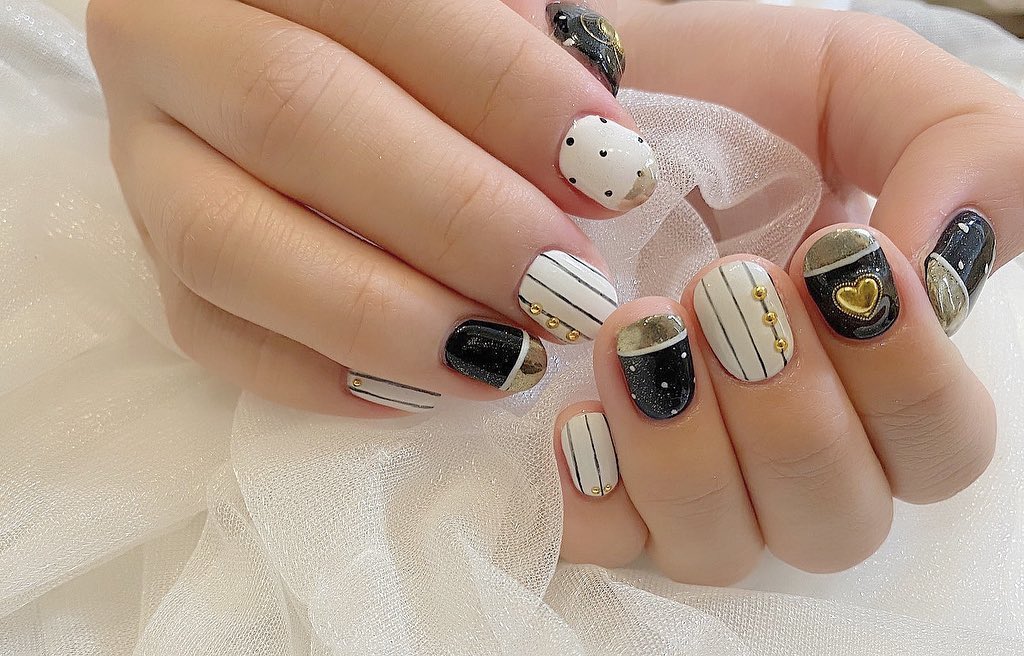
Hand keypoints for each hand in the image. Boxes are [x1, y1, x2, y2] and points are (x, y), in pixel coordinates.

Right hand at [86, 0, 654, 414]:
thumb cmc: (415, 47)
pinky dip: (314, 373)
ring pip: (225, 243)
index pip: (382, 6)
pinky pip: (205, 329)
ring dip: (381, 317)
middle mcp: (170, 39)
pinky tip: (418, 392)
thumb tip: (597, 163)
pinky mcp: (148, 254)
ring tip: (507, 359)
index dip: (507, 92)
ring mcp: (141, 157)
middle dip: (452, 217)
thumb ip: (519, 51)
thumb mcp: (471, 9)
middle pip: (292, 117)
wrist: (290, 81)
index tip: (615, 173)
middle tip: (567, 288)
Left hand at [554, 0, 1021, 581]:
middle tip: (726, 288)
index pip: (940, 450)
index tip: (834, 260)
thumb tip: (936, 278)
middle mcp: (789, 436)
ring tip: (636, 332)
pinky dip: (594, 493)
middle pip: (836, 519)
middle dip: (788, 413)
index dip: (905, 380)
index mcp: (874, 366)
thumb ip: (960, 155)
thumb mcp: (863, 86)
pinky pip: (602, 543)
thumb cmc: (732, 95)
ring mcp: (689, 462)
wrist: (591, 101)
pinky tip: (578, 411)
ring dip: (688, 450)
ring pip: (723, 548)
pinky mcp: (591, 470)